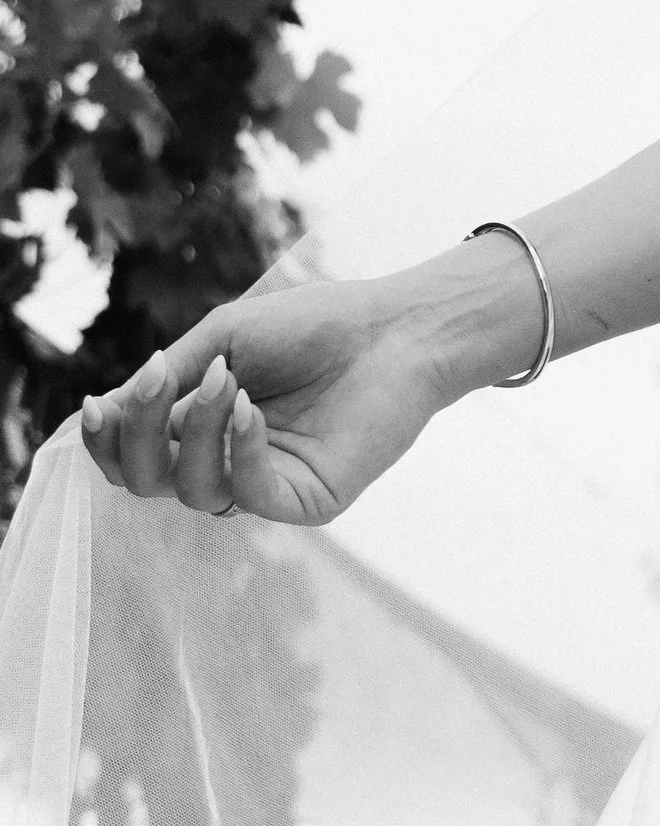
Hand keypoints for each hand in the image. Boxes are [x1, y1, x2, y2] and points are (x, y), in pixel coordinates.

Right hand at [79, 241, 542, 529]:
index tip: (96, 406)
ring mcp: (263, 483)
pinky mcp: (304, 500)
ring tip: (231, 379)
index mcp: (200, 425)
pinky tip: (252, 408)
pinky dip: (240, 449)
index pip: (132, 455)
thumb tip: (103, 411)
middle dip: (137, 436)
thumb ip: (168, 378)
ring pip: (191, 490)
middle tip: (160, 381)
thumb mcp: (224, 337)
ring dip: (198, 429)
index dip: (105, 441)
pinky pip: (247, 496)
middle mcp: (225, 460)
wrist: (396, 328)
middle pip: (146, 481)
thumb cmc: (316, 325)